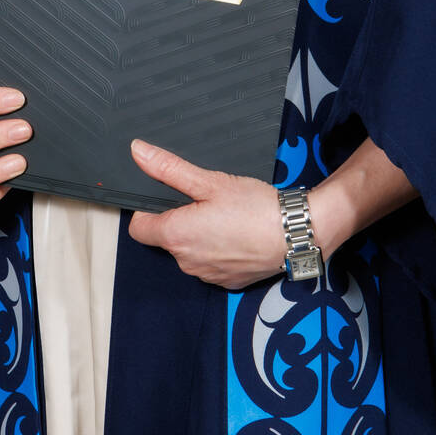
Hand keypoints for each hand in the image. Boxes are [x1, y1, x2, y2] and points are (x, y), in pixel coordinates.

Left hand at [126, 140, 288, 289]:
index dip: (147, 211)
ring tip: (227, 218)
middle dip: (180, 220)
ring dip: (200, 236)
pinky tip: (237, 235)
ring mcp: (207, 274)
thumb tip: (139, 153)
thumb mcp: (210, 181)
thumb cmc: (256, 208)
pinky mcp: (226, 281)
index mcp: (176, 235)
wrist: (296, 234)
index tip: (166, 199)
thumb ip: (169, 168)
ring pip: (190, 252)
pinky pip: (211, 264)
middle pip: (167, 239)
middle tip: (207, 202)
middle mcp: (186, 261)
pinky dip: (219, 250)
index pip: (138, 228)